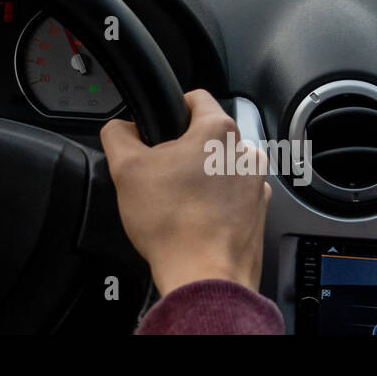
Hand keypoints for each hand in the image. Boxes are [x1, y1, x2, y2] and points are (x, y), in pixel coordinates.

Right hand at [100, 90, 269, 295]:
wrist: (204, 277)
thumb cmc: (173, 225)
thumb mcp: (126, 169)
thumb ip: (117, 134)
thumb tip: (119, 127)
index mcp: (219, 131)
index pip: (195, 97)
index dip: (170, 107)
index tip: (158, 128)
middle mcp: (245, 153)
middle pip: (207, 137)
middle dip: (183, 150)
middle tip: (160, 174)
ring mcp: (257, 185)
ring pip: (220, 167)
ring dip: (200, 178)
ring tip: (176, 202)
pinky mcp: (259, 214)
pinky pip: (232, 197)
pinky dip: (215, 203)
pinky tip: (193, 220)